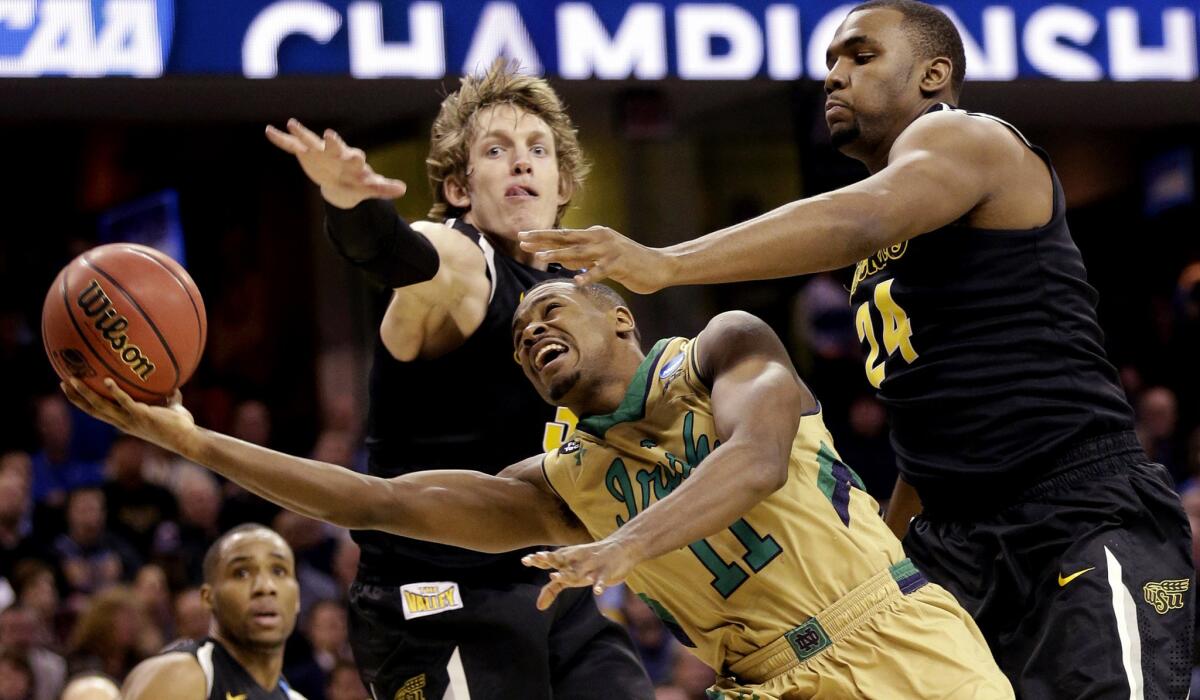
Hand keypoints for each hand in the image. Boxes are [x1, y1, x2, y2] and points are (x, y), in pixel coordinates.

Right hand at [61, 378, 198, 456]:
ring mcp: (131, 420)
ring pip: (101, 407)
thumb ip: (170, 399)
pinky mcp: (142, 416)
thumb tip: (174, 386)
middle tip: (63, 382)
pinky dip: (115, 392)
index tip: (72, 391)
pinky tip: (107, 380)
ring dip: (86, 394)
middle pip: (92, 410)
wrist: (189, 439)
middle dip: (76, 397)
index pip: (99, 412)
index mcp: (125, 421)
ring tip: (74, 379)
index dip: (84, 403)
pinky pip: (124, 402)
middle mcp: (123, 422)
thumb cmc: (181, 426)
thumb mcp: (172, 409)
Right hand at [265, 118, 406, 208]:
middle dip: (332, 142)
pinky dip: (281, 139)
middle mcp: (335, 152)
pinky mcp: (306, 154)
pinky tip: (269, 131)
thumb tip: (403, 189)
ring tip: (291, 123)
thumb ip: (384, 187)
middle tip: (330, 135)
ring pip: (310, 141)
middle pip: (334, 146)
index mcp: (352, 161)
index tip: (354, 156)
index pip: (353, 157)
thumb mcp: (371, 187)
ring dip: (302, 133)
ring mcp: (319, 152)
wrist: (342, 182)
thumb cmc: (358, 182)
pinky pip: (292, 146)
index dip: (353, 157)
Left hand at [518, 226, 670, 293]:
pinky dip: (589, 275)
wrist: (659, 265)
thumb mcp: (603, 257)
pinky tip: (577, 281)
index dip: (542, 235)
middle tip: (522, 239)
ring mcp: (610, 250)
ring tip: (542, 257)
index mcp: (595, 234)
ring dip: (560, 254)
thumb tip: (563, 259)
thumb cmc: (630, 263)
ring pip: (580, 252)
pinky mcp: (620, 264)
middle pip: (566, 238)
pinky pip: (601, 271)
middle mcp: (600, 238)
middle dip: (543, 238)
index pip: (564, 235)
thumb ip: (584, 257)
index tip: (522, 236)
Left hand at [522, 538, 642, 609]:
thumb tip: (538, 606)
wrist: (621, 548)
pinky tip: (597, 592)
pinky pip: (601, 579)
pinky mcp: (606, 571)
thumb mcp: (572, 575)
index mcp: (569, 560)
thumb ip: (553, 588)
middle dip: (550, 559)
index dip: (538, 559)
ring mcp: (592, 565)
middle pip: (561, 559)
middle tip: (538, 557)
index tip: (524, 560)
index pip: (551, 559)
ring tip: (554, 576)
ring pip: (578, 570)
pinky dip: (599, 584)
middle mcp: (578, 561)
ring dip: (568, 573)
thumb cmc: (590, 564)